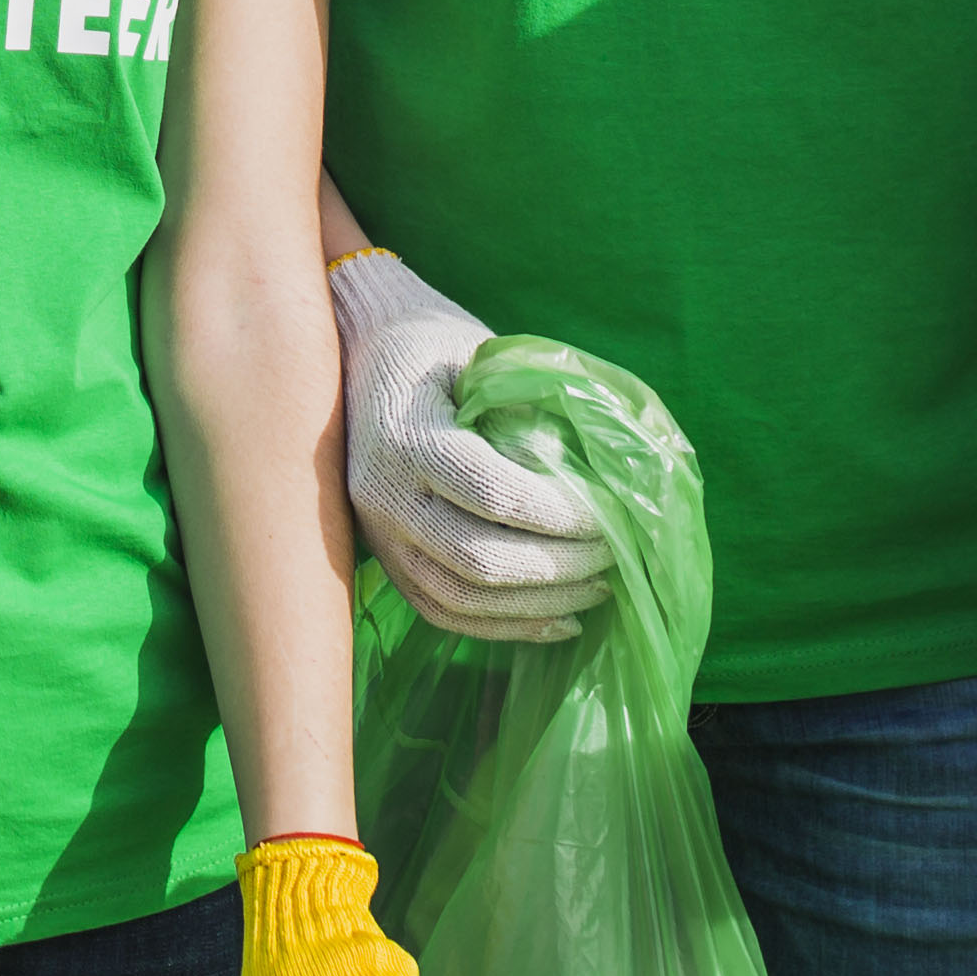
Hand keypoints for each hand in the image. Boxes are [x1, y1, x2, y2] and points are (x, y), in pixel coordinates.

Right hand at [331, 253, 608, 641]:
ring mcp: (380, 535)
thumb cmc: (437, 348)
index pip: (494, 494)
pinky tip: (559, 620)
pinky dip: (506, 627)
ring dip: (540, 604)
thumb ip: (533, 406)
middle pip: (478, 559)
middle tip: (616, 552)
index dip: (562, 513)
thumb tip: (613, 461)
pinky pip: (446, 613)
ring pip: (462, 598)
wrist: (360, 354)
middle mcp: (385, 495)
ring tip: (599, 587)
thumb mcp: (483, 355)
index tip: (613, 510)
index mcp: (407, 437)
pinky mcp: (387, 561)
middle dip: (560, 566)